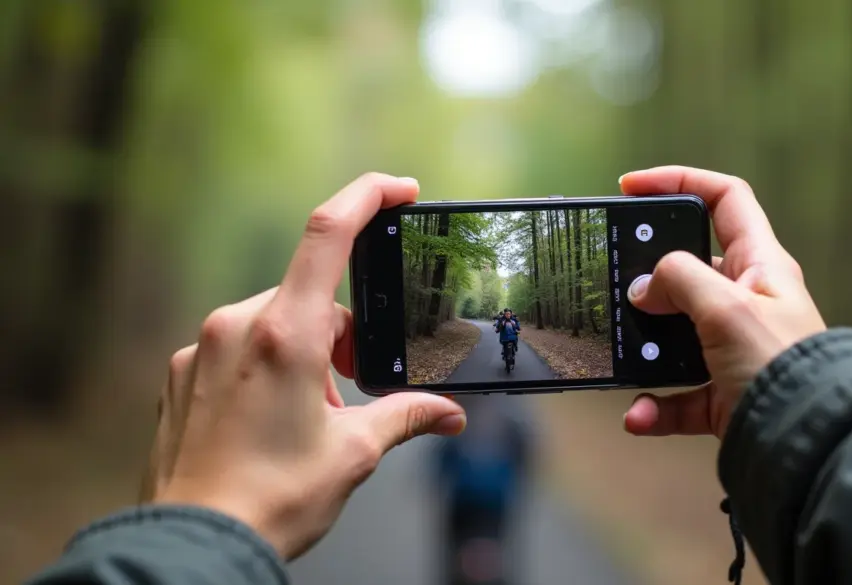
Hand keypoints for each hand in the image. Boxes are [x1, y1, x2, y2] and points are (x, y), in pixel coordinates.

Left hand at [138, 173, 466, 558]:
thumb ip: (406, 416)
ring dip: (303, 354)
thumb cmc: (269, 500)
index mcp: (285, 335)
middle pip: (309, 297)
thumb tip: (447, 414)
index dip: (367, 196)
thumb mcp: (354, 453)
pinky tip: (271, 420)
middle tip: (354, 385)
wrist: (193, 545)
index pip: (328, 233)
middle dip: (341, 333)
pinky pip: (236, 349)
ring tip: (309, 417)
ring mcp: (203, 348)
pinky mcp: (181, 373)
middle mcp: (237, 327)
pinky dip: (265, 369)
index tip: (399, 190)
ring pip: (273, 323)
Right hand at [620, 166, 825, 439]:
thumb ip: (680, 281)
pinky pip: (677, 394)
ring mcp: (732, 349)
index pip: (724, 200)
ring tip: (622, 355)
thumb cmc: (780, 364)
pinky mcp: (722, 394)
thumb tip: (644, 287)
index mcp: (760, 264)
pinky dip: (655, 405)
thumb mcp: (727, 307)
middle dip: (649, 277)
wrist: (809, 441)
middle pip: (688, 270)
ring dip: (645, 349)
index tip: (631, 188)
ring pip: (675, 335)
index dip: (680, 181)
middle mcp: (747, 302)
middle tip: (614, 283)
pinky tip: (638, 414)